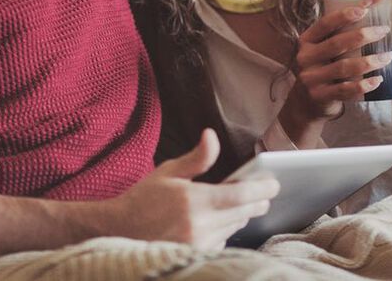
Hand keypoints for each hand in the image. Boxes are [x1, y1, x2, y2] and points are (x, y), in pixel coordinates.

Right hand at [104, 129, 279, 248]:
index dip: (262, 189)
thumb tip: (212, 135)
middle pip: (242, 213)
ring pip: (234, 228)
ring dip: (241, 216)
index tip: (275, 183)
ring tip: (244, 204)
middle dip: (257, 202)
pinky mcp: (195, 256)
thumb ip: (197, 158)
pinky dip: (225, 230)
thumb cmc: (142, 200)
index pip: (240, 196)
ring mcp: (198, 245)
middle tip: (266, 193)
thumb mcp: (168, 172)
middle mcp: (199, 226)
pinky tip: (221, 221)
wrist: (117, 232)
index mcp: (194, 201)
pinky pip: (221, 242)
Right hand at [283, 8, 391, 125]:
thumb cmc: (322, 68)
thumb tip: (369, 12)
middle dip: (363, 35)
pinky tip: (378, 80)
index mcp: (306, 41)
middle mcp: (305, 58)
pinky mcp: (320, 96)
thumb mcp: (320, 50)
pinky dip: (364, 85)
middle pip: (337, 43)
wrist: (306, 103)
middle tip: (384, 30)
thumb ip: (336, 35)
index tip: (365, 9)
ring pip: (344, 67)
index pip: (324, 24)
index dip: (344, 15)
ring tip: (388, 56)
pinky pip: (345, 90)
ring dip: (370, 61)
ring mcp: (311, 78)